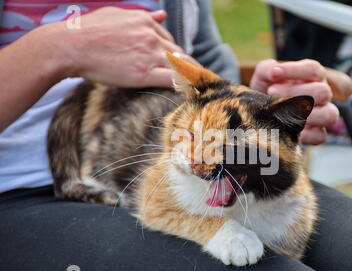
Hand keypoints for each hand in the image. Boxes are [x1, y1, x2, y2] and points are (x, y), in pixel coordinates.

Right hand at [49, 7, 186, 87]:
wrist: (70, 46)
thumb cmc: (86, 32)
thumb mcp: (116, 15)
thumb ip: (142, 17)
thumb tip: (162, 15)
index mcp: (144, 22)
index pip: (169, 40)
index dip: (174, 54)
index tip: (177, 65)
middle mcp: (150, 36)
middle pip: (178, 54)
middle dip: (186, 67)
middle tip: (193, 79)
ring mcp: (149, 54)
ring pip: (181, 66)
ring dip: (191, 77)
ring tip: (199, 88)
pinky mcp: (144, 73)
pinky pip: (173, 79)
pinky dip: (185, 85)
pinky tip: (192, 92)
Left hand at [250, 59, 338, 144]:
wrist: (259, 114)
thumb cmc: (266, 91)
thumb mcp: (263, 77)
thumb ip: (267, 69)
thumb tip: (274, 71)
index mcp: (312, 77)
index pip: (314, 69)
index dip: (295, 70)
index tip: (274, 73)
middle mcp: (322, 95)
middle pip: (323, 92)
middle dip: (295, 92)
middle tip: (272, 93)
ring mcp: (323, 115)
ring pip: (329, 115)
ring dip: (305, 114)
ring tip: (281, 112)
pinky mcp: (317, 134)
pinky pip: (320, 136)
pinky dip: (304, 135)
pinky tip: (286, 130)